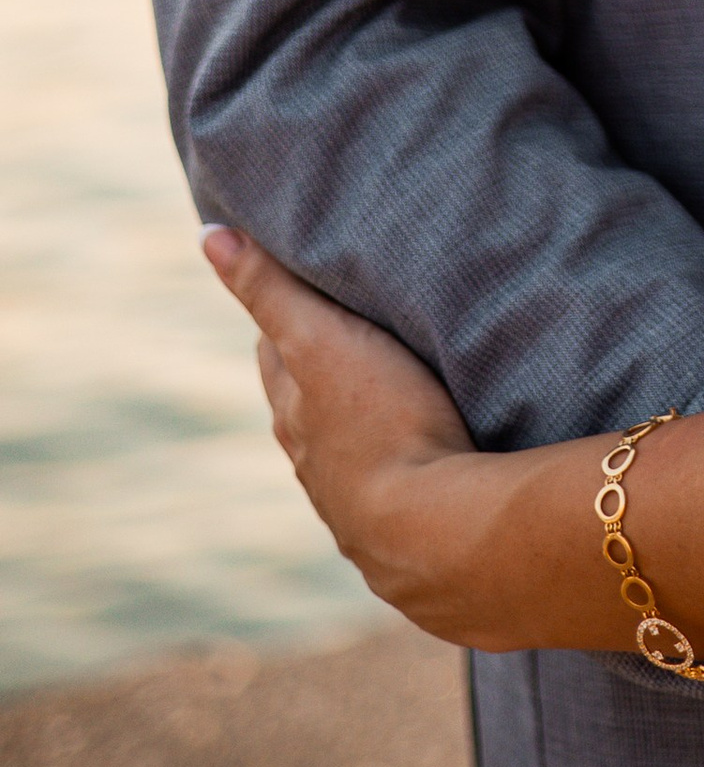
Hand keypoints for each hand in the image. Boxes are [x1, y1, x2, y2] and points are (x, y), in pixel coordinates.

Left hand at [200, 226, 522, 641]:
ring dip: (366, 422)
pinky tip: (427, 461)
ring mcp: (355, 499)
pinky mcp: (401, 529)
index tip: (308, 286)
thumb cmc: (379, 423)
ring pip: (350, 447)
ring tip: (400, 395)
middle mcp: (314, 458)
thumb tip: (209, 235)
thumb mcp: (321, 340)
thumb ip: (270, 290)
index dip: (288, 317)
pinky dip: (402, 464)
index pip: (278, 352)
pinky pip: (395, 486)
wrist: (433, 531)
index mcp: (294, 410)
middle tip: (358, 331)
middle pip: (309, 402)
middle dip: (325, 370)